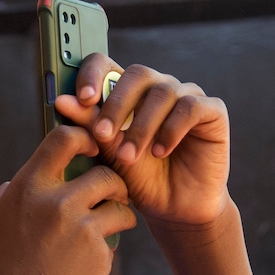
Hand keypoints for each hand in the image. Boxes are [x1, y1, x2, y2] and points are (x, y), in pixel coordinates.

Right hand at [0, 125, 134, 274]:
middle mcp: (59, 202)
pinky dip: (106, 249)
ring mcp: (83, 229)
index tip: (93, 147)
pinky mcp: (100, 255)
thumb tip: (18, 182)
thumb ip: (1, 196)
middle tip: (109, 194)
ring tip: (111, 224)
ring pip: (120, 207)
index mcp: (28, 188)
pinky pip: (114, 241)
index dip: (85, 137)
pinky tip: (87, 263)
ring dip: (119, 213)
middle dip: (112, 183)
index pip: (65, 139)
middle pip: (106, 173)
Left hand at [55, 54, 230, 227]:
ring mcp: (186, 96)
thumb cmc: (141, 181)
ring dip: (141, 126)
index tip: (82, 99)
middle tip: (104, 135)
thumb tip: (62, 101)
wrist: (175, 210)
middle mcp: (158, 88)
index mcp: (129, 93)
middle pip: (137, 73)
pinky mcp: (212, 111)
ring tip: (130, 157)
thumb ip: (90, 127)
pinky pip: (190, 107)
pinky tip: (160, 152)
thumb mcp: (110, 155)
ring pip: (163, 92)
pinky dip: (171, 130)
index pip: (108, 64)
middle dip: (116, 104)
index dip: (93, 73)